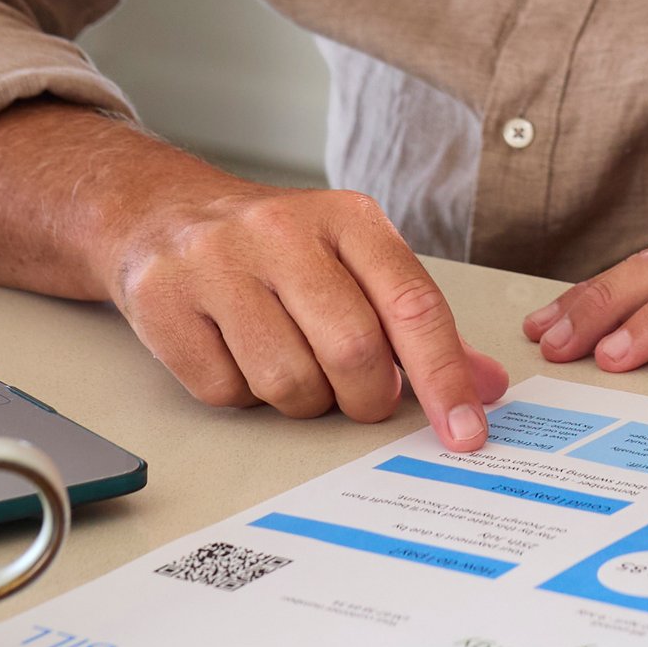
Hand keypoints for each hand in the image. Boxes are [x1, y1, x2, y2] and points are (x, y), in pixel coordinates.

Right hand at [109, 177, 509, 448]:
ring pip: (287, 383)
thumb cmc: (274, 249)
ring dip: (300, 399)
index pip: (413, 305)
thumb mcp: (352, 261)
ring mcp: (216, 262)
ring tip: (288, 360)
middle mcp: (281, 229)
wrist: (162, 214)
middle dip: (366, 397)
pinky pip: (226, 392)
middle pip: (354, 351)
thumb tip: (485, 384)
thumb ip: (416, 322)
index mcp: (346, 217)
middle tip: (359, 395)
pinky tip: (235, 353)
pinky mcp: (163, 300)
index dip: (445, 378)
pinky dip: (241, 394)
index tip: (466, 432)